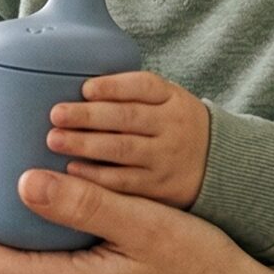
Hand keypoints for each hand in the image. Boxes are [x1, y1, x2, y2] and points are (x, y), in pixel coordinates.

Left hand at [48, 70, 210, 207]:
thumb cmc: (174, 126)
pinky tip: (72, 170)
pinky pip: (124, 181)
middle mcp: (172, 127)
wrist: (218, 165)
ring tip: (55, 140)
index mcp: (172, 99)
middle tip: (56, 115)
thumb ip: (131, 94)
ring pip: (124, 150)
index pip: (143, 86)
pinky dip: (96, 175)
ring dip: (86, 144)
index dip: (113, 86)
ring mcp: (166, 158)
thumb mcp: (166, 101)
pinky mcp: (160, 187)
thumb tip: (76, 90)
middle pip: (128, 118)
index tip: (85, 89)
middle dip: (88, 115)